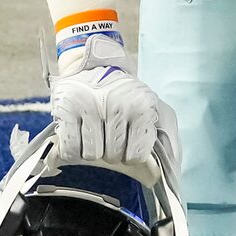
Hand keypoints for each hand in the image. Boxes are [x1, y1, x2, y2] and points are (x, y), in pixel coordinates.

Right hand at [48, 35, 178, 176]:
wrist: (95, 63)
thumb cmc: (127, 95)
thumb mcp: (155, 109)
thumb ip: (168, 140)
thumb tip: (167, 173)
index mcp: (142, 106)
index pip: (136, 155)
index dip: (130, 154)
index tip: (127, 142)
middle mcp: (116, 104)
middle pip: (112, 156)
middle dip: (111, 151)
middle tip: (108, 134)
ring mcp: (89, 105)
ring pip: (91, 155)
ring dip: (92, 149)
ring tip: (94, 132)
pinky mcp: (66, 107)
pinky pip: (70, 149)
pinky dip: (73, 149)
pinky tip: (79, 135)